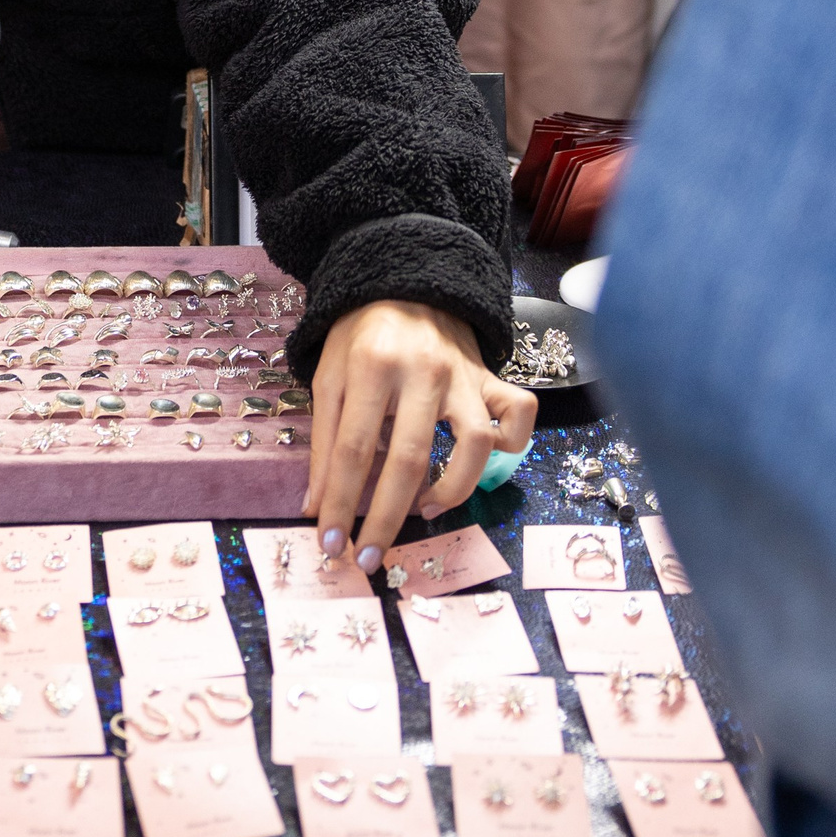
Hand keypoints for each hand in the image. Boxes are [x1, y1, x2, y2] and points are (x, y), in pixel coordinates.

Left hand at [304, 301, 535, 568]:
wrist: (403, 280)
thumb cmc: (359, 335)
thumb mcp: (328, 376)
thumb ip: (324, 442)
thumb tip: (316, 507)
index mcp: (372, 368)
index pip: (355, 450)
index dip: (342, 504)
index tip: (331, 546)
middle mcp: (423, 372)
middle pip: (410, 458)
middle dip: (387, 518)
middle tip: (370, 556)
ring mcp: (463, 374)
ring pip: (475, 443)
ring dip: (452, 489)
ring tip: (424, 509)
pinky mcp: (491, 376)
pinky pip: (518, 413)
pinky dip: (511, 443)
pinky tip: (481, 463)